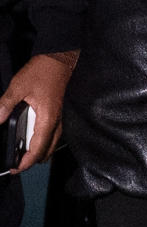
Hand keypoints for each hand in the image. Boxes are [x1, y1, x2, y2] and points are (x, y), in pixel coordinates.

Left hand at [0, 50, 78, 171]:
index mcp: (47, 119)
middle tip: (16, 162)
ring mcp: (61, 118)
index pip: (38, 149)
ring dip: (39, 151)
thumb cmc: (43, 70)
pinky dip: (43, 141)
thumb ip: (5, 105)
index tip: (14, 168)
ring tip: (22, 152)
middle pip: (47, 151)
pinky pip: (54, 134)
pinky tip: (32, 136)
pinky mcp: (61, 112)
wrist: (61, 57)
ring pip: (52, 144)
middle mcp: (57, 122)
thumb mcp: (19, 86)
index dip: (26, 163)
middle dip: (32, 160)